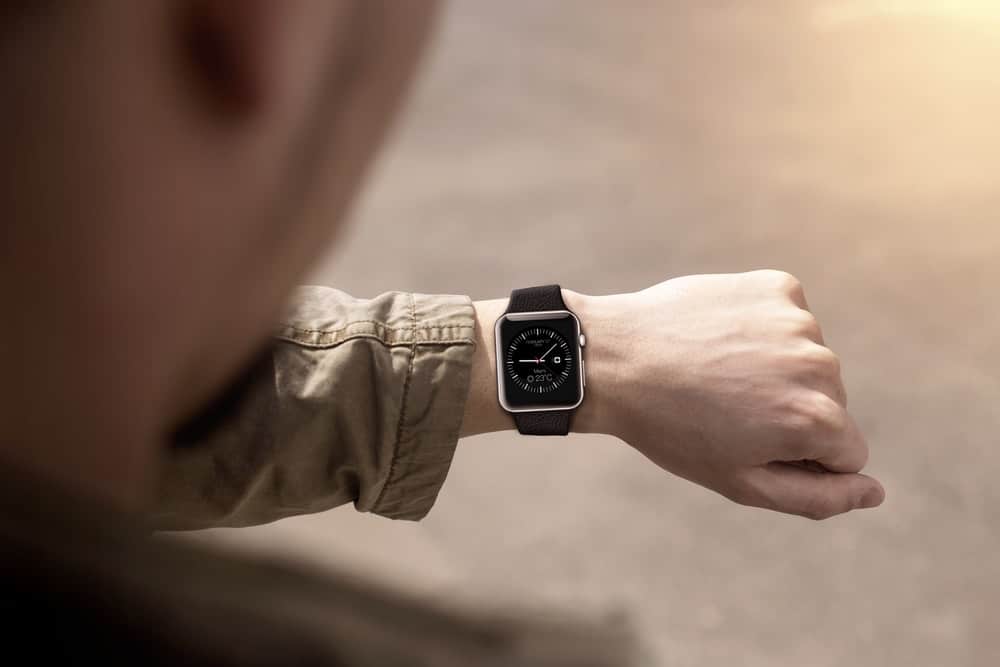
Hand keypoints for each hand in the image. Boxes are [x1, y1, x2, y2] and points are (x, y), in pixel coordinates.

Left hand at [571, 270, 883, 519]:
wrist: (614, 358)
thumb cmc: (672, 429)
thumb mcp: (741, 482)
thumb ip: (818, 497)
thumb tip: (876, 493)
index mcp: (817, 420)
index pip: (848, 452)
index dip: (799, 455)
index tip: (747, 441)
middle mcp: (819, 365)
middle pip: (832, 404)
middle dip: (789, 411)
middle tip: (723, 408)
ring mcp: (799, 320)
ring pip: (810, 361)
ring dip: (774, 369)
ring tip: (716, 373)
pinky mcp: (778, 286)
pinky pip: (790, 319)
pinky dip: (763, 330)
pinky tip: (721, 338)